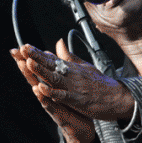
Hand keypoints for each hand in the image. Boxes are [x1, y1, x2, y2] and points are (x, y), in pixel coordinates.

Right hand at [10, 46, 94, 142]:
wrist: (82, 128)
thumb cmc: (73, 105)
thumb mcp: (67, 84)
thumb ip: (61, 67)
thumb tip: (55, 51)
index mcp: (51, 86)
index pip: (39, 69)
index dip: (30, 58)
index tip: (21, 46)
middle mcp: (48, 94)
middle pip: (34, 76)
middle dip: (25, 65)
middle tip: (17, 53)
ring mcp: (51, 103)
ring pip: (38, 89)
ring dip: (31, 77)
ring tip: (25, 65)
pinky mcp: (57, 113)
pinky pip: (49, 104)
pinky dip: (43, 97)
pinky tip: (38, 90)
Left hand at [19, 39, 133, 120]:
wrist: (118, 97)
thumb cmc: (100, 83)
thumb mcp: (84, 66)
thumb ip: (69, 56)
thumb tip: (58, 43)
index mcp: (71, 68)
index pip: (51, 58)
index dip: (37, 53)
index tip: (25, 46)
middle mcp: (71, 75)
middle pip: (50, 65)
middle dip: (35, 57)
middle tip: (23, 49)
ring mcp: (74, 87)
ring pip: (54, 77)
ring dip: (42, 70)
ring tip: (30, 63)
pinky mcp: (78, 99)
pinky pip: (63, 95)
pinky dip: (52, 92)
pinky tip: (43, 88)